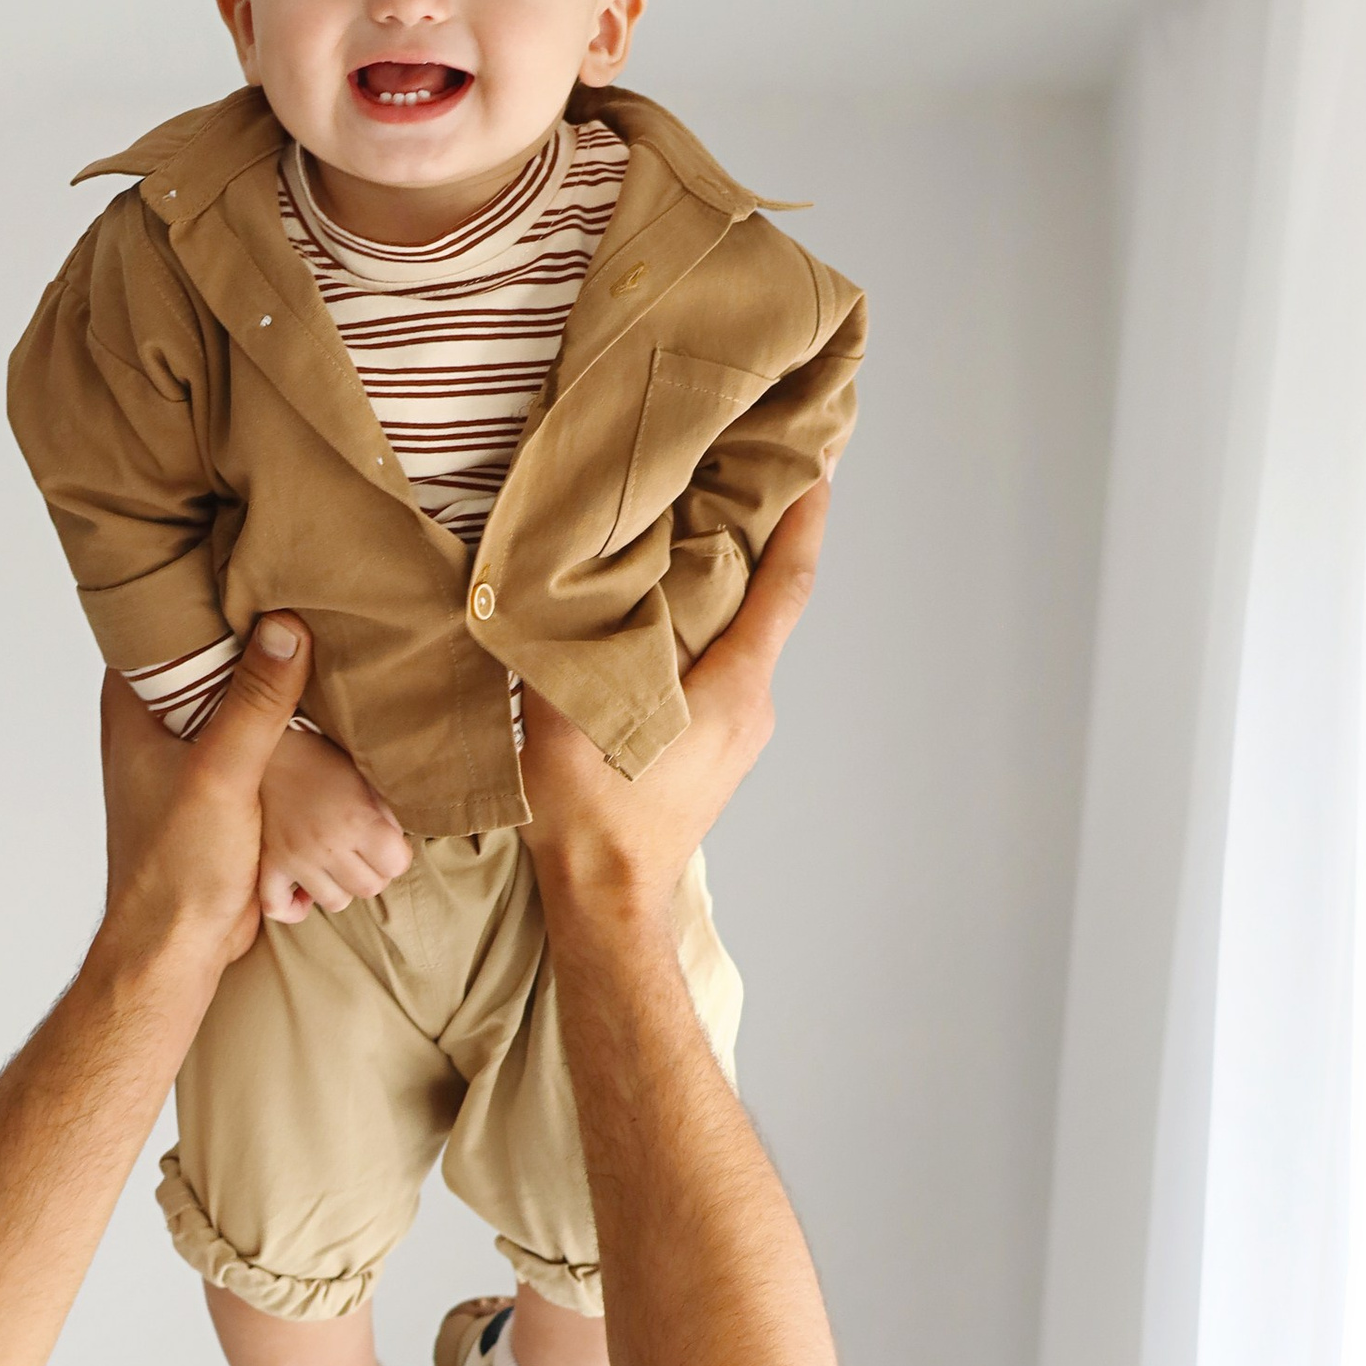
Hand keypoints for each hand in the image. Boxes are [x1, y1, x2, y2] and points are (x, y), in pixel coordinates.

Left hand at [99, 619, 313, 970]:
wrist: (176, 949)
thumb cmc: (176, 868)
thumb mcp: (220, 776)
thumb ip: (255, 704)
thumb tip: (286, 628)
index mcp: (133, 708)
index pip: (160, 623)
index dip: (200, 591)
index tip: (248, 561)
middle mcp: (153, 724)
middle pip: (206, 656)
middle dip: (251, 635)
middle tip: (302, 590)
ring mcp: (187, 755)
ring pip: (234, 699)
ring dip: (275, 685)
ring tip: (324, 638)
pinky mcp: (219, 788)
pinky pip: (255, 740)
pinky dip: (284, 728)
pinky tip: (325, 709)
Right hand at [256, 727, 413, 923]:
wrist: (267, 752)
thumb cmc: (321, 763)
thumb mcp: (364, 779)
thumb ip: (385, 816)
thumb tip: (396, 849)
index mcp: (356, 819)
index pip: (396, 864)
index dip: (397, 854)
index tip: (387, 843)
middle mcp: (326, 845)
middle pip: (369, 888)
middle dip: (374, 872)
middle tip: (362, 853)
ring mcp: (294, 859)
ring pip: (336, 902)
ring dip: (340, 886)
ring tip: (334, 865)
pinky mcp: (267, 865)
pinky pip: (280, 908)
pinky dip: (294, 906)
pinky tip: (303, 889)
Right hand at [519, 483, 827, 912]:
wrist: (607, 902)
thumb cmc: (592, 820)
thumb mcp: (564, 720)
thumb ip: (562, 644)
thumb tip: (549, 578)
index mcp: (734, 688)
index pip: (786, 585)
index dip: (804, 519)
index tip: (816, 462)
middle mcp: (753, 704)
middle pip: (769, 602)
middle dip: (763, 534)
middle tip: (746, 467)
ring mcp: (740, 731)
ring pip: (744, 637)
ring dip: (730, 583)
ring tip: (698, 524)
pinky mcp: (717, 748)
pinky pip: (723, 668)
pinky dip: (709, 627)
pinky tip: (668, 610)